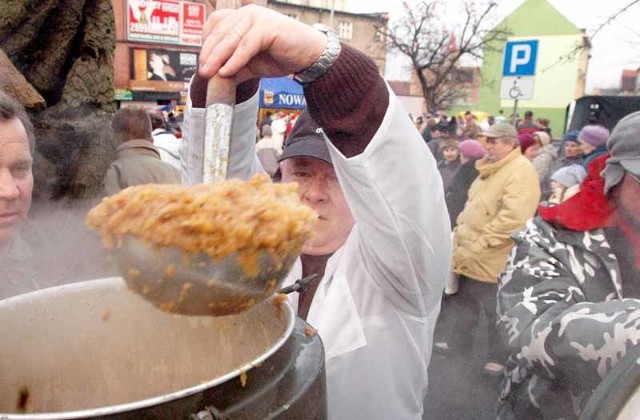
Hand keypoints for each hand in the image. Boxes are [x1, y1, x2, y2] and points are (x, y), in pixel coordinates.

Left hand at [198, 5, 326, 83]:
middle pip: (220, 31)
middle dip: (209, 53)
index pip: (215, 24)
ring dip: (218, 57)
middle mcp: (248, 13)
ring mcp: (257, 18)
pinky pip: (245, 45)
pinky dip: (235, 60)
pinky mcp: (267, 27)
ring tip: (210, 73)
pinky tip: (227, 72)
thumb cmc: (283, 55)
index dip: (206, 43)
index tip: (203, 62)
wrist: (309, 56)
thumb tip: (217, 80)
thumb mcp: (252, 64)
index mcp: (243, 17)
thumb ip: (235, 68)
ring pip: (231, 38)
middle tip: (203, 71)